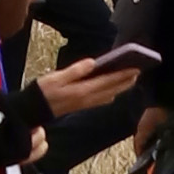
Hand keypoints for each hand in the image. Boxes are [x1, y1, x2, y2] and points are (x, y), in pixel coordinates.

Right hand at [31, 49, 150, 118]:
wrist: (34, 110)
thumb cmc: (44, 91)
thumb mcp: (57, 77)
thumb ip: (75, 70)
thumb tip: (93, 63)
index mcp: (82, 91)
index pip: (107, 82)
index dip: (122, 75)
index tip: (135, 68)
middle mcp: (86, 99)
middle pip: (111, 90)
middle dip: (125, 81)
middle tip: (138, 71)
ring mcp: (84, 104)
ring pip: (108, 96)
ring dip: (120, 88)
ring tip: (130, 79)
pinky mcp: (81, 105)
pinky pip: (101, 100)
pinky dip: (110, 93)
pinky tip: (113, 92)